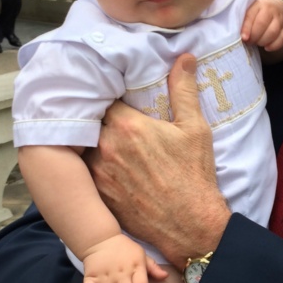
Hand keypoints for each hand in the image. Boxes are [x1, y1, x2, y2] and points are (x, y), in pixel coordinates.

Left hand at [87, 55, 230, 268]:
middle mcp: (106, 146)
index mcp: (127, 125)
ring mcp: (98, 173)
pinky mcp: (98, 194)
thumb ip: (183, 90)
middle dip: (101, 121)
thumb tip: (184, 56)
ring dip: (96, 144)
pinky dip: (95, 167)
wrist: (190, 225)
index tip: (119, 101)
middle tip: (116, 123)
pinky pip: (87, 172)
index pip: (105, 99)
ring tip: (113, 146)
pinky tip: (112, 169)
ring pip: (87, 147)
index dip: (111, 99)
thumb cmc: (194, 176)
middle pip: (92, 122)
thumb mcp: (195, 128)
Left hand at [241, 0, 282, 56]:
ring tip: (257, 43)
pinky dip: (274, 46)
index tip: (243, 38)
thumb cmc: (256, 12)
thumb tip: (232, 32)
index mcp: (257, 4)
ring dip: (263, 42)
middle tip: (248, 42)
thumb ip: (241, 18)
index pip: (251, 16)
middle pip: (262, 25)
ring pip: (273, 33)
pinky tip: (266, 47)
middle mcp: (270, 10)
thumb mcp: (248, 10)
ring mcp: (279, 19)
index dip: (247, 28)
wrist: (276, 8)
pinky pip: (282, 39)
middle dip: (254, 37)